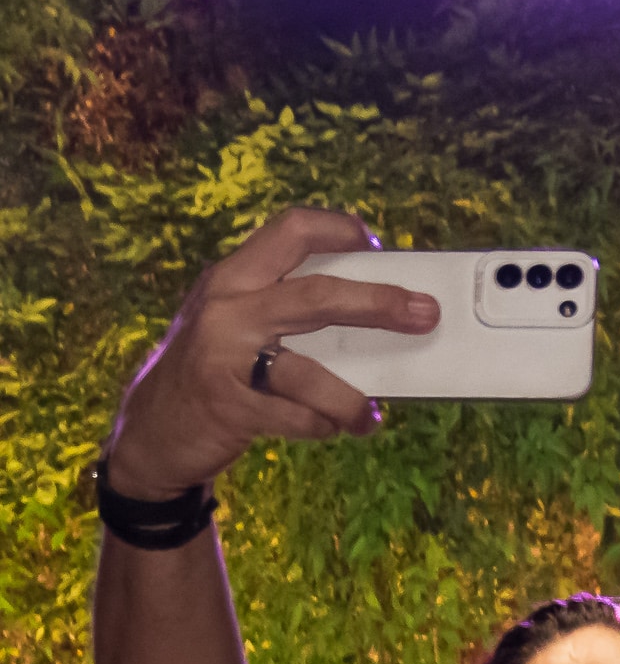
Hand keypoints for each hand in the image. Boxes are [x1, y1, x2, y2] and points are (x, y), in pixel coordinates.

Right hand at [104, 207, 440, 498]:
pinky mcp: (229, 407)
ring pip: (307, 371)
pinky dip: (322, 425)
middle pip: (317, 296)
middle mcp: (227, 308)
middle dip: (378, 304)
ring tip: (368, 415)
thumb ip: (281, 310)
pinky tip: (332, 429)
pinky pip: (295, 418)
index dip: (338, 229)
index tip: (376, 244)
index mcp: (232, 278)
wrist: (150, 433)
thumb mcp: (231, 324)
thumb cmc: (208, 373)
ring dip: (348, 398)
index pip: (290, 231)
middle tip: (424, 314)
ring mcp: (224, 357)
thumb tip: (368, 309)